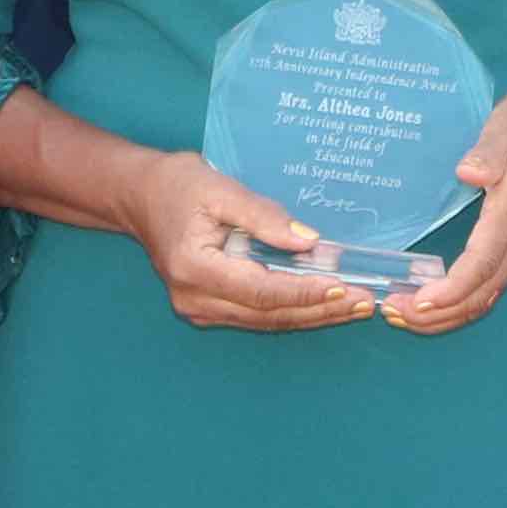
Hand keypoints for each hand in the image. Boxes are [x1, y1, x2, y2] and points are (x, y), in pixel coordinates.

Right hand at [116, 148, 387, 335]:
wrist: (141, 198)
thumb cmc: (178, 186)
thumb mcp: (221, 189)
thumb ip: (264, 217)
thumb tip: (308, 241)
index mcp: (195, 268)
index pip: (261, 289)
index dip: (305, 291)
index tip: (344, 287)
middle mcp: (195, 298)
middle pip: (269, 314)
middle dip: (320, 309)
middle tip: (365, 303)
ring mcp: (199, 309)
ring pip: (266, 321)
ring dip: (313, 315)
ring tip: (355, 307)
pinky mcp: (208, 309)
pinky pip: (258, 316)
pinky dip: (293, 310)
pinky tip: (324, 304)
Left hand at [371, 93, 506, 336]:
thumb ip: (491, 148)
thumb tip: (469, 173)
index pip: (484, 260)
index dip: (452, 287)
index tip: (419, 300)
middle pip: (480, 293)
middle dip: (437, 312)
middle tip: (392, 312)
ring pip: (482, 299)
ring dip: (442, 316)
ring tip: (400, 315)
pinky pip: (484, 292)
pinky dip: (454, 307)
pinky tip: (425, 306)